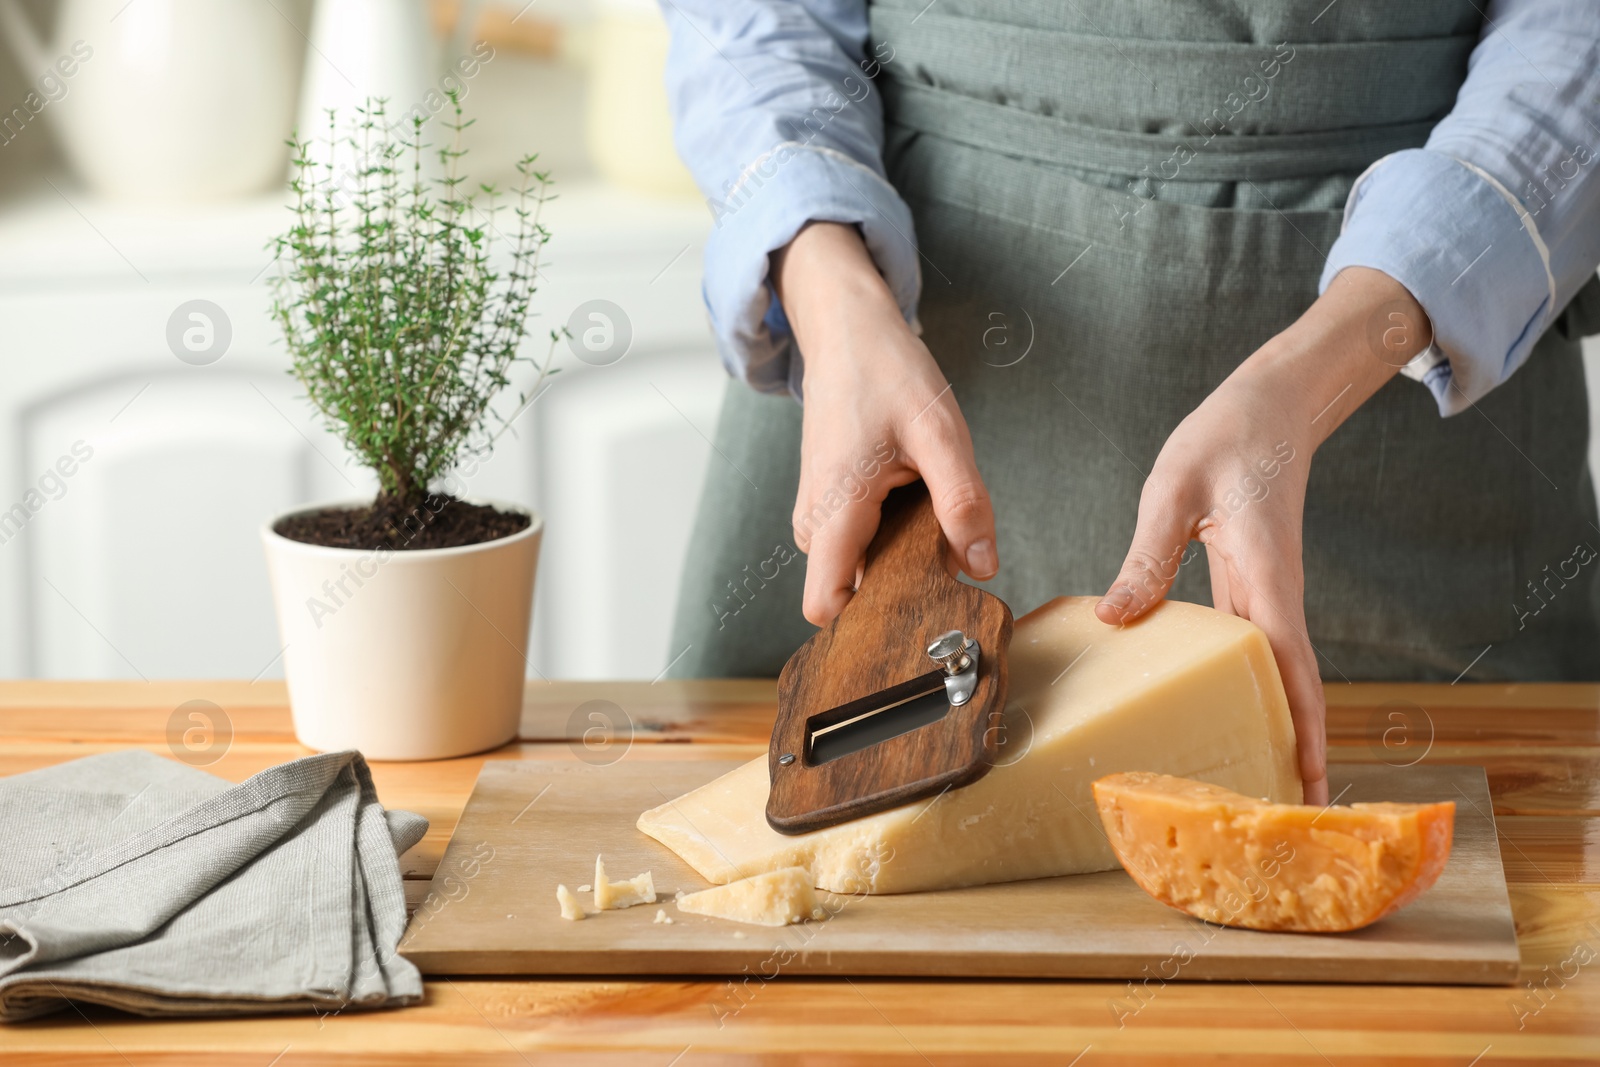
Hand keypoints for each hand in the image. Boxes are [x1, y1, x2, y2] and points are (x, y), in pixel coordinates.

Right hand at [773, 222, 998, 624]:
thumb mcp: (940, 433)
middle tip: (949, 548)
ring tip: (934, 510)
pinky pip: (865, 543)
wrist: (848, 331)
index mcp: (834, 511)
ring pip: (864, 567)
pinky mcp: (831, 506)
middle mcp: (817, 522)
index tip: (921, 615)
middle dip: (904, 585)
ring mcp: (820, 515)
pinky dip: (897, 535)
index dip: (869, 625)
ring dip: (905, 556)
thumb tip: (982, 567)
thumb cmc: (886, 372)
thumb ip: (963, 503)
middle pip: (856, 592)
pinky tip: (917, 500)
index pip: (826, 607)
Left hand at [1095, 267, 1432, 804]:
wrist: (1269, 404)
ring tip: (1255, 780)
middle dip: (1295, 748)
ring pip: (1276, 673)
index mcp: (1267, 577)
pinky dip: (1248, 687)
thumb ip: (1149, 555)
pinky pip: (1253, 650)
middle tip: (1283, 814)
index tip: (1313, 782)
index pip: (1291, 666)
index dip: (1304, 726)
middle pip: (1292, 687)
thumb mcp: (1174, 490)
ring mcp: (1266, 595)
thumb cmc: (1227, 438)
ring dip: (1274, 723)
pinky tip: (1224, 710)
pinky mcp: (1250, 589)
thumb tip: (1121, 616)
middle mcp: (1276, 596)